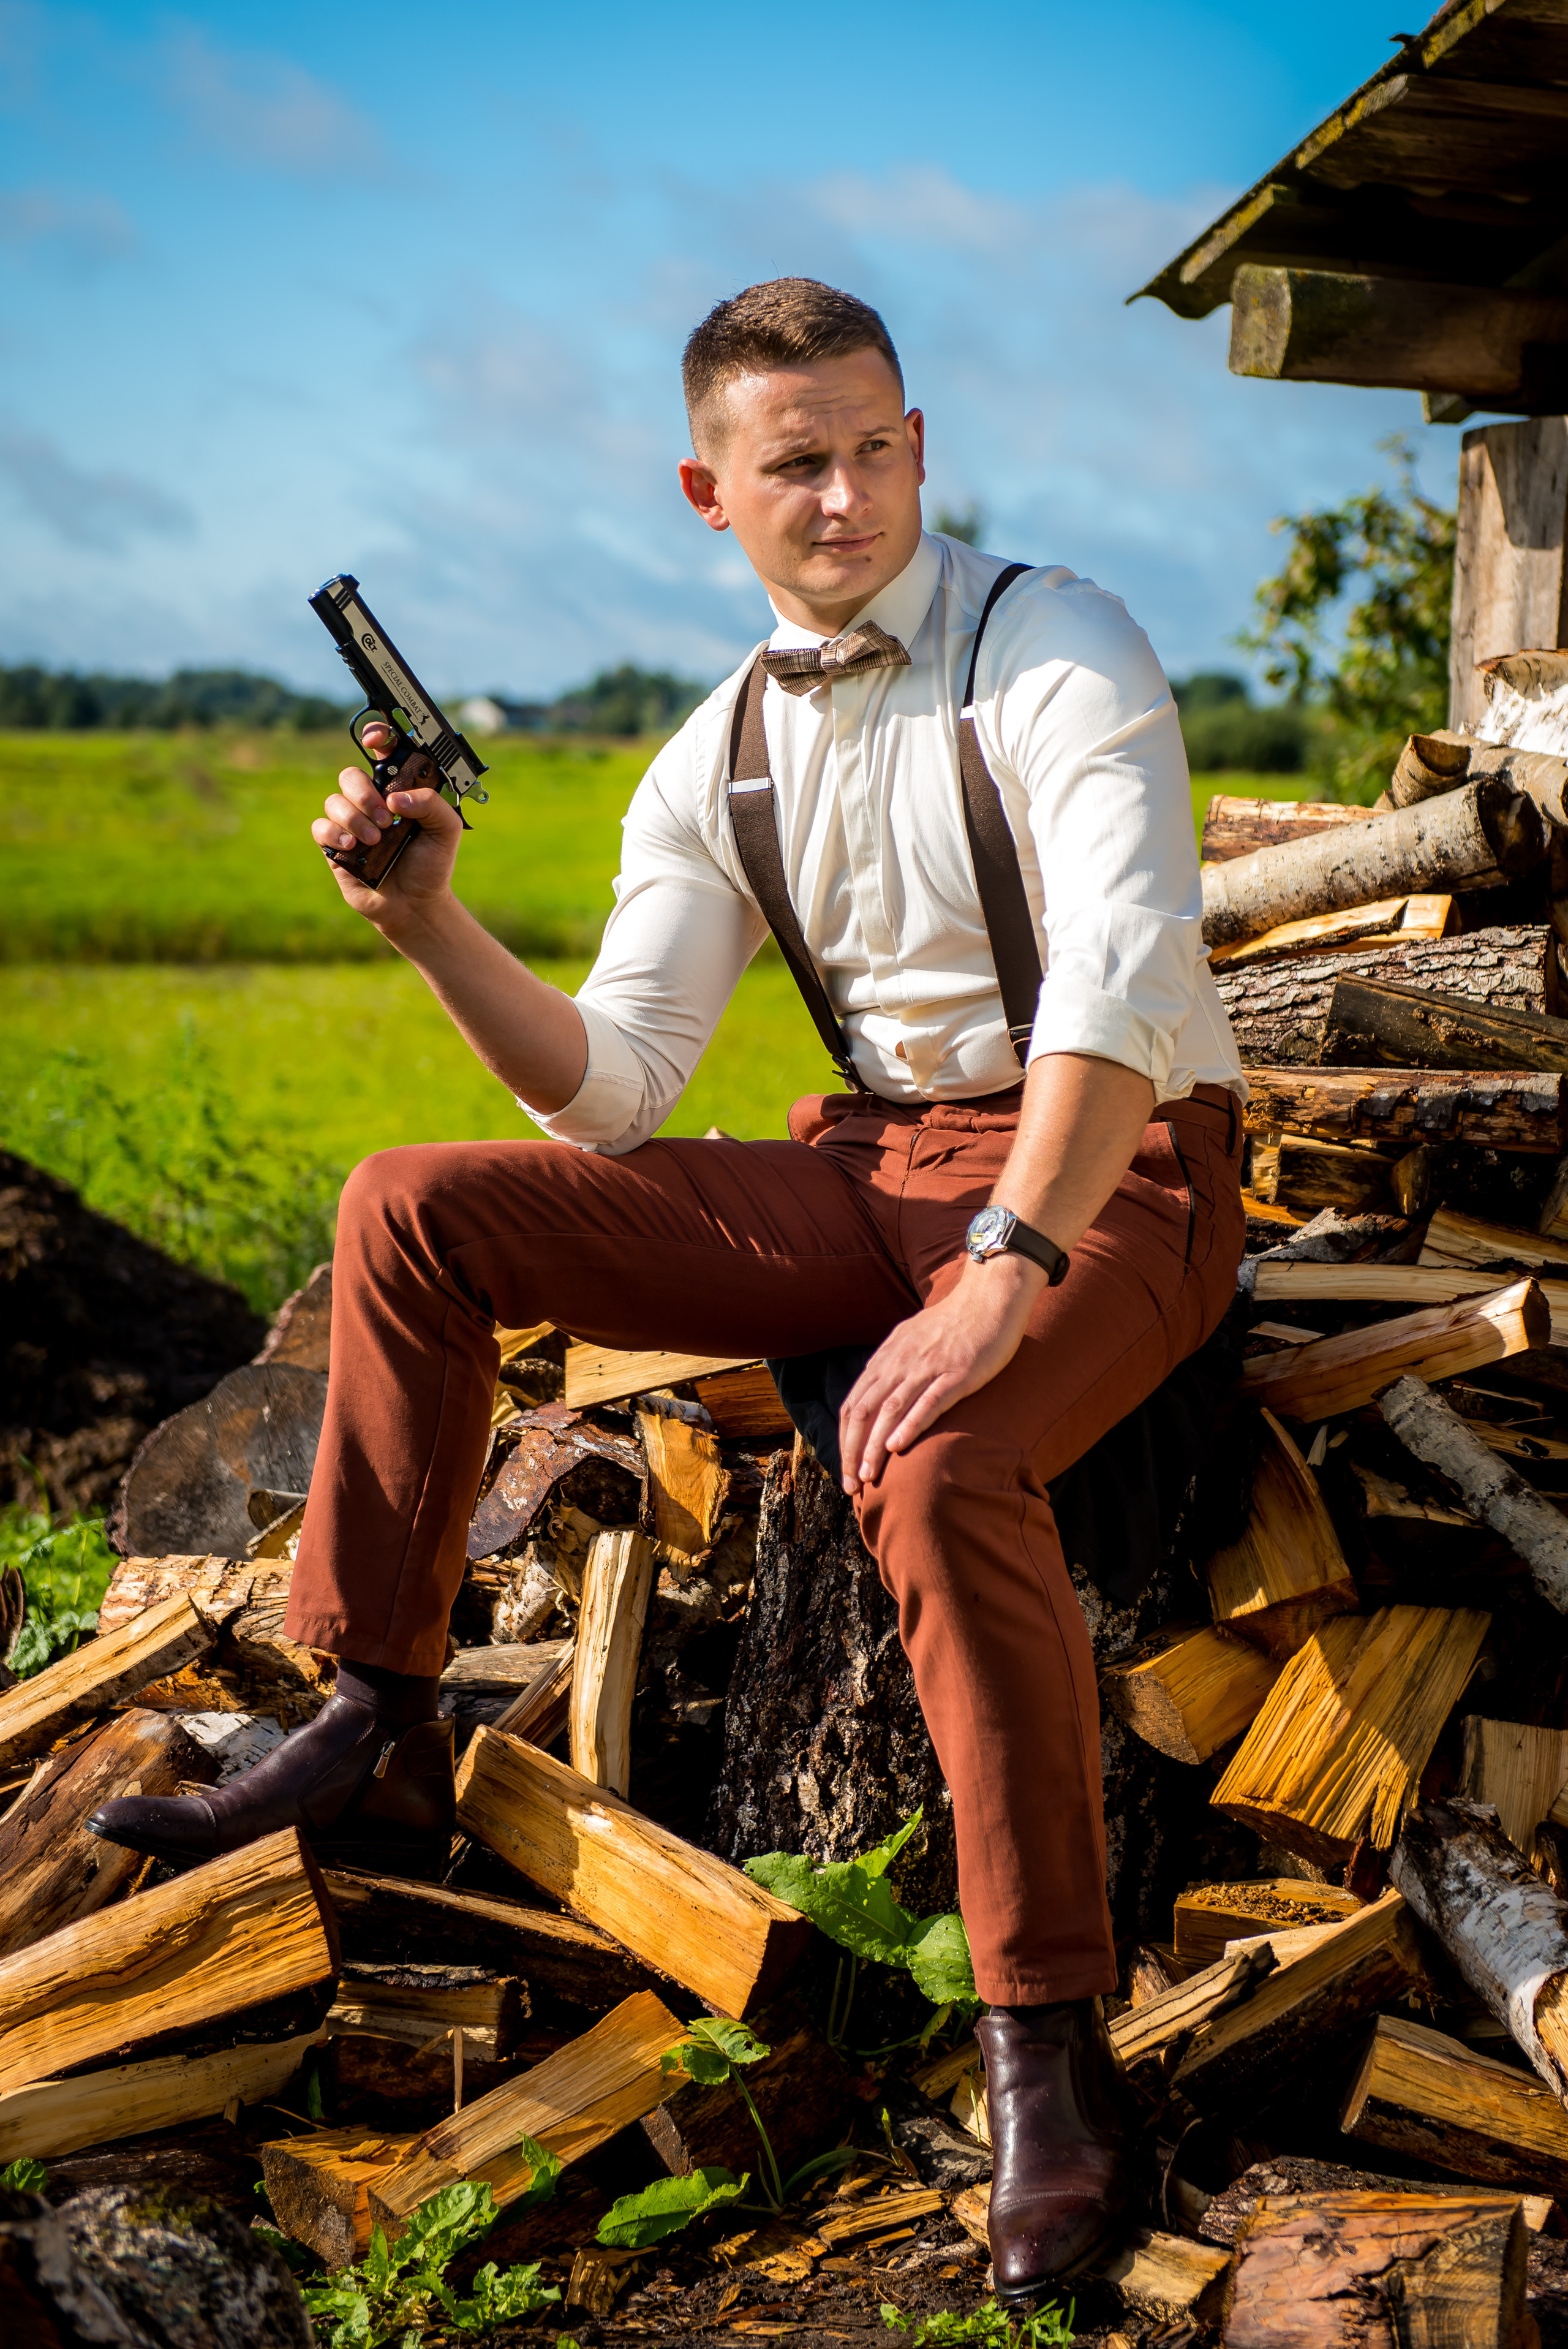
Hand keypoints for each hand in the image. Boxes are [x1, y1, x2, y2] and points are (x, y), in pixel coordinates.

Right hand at [310, 721, 463, 939]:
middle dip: (364, 793)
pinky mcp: (335, 845)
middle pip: (350, 775)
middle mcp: (371, 802)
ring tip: (376, 840)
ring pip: (334, 800)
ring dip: (355, 818)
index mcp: (397, 791)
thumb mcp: (446, 830)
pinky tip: (354, 847)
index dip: (376, 737)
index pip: (382, 754)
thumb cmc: (431, 865)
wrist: (416, 904)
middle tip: (387, 818)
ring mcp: (351, 823)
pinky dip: (335, 833)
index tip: (375, 740)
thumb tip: (396, 798)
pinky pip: (320, 827)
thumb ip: (431, 804)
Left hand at [838, 1254, 1042, 1497]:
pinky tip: (898, 1446)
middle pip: (864, 1411)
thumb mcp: (911, 1340)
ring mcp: (928, 1367)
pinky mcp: (957, 1373)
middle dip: (852, 1451)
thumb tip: (875, 1394)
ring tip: (869, 1476)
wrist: (989, 1298)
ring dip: (874, 1446)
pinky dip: (909, 1425)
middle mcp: (900, 1362)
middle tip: (852, 1484)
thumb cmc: (954, 1322)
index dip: (845, 1440)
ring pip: (890, 1410)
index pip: (853, 1404)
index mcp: (887, 1358)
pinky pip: (929, 1402)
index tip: (846, 1469)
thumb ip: (892, 1366)